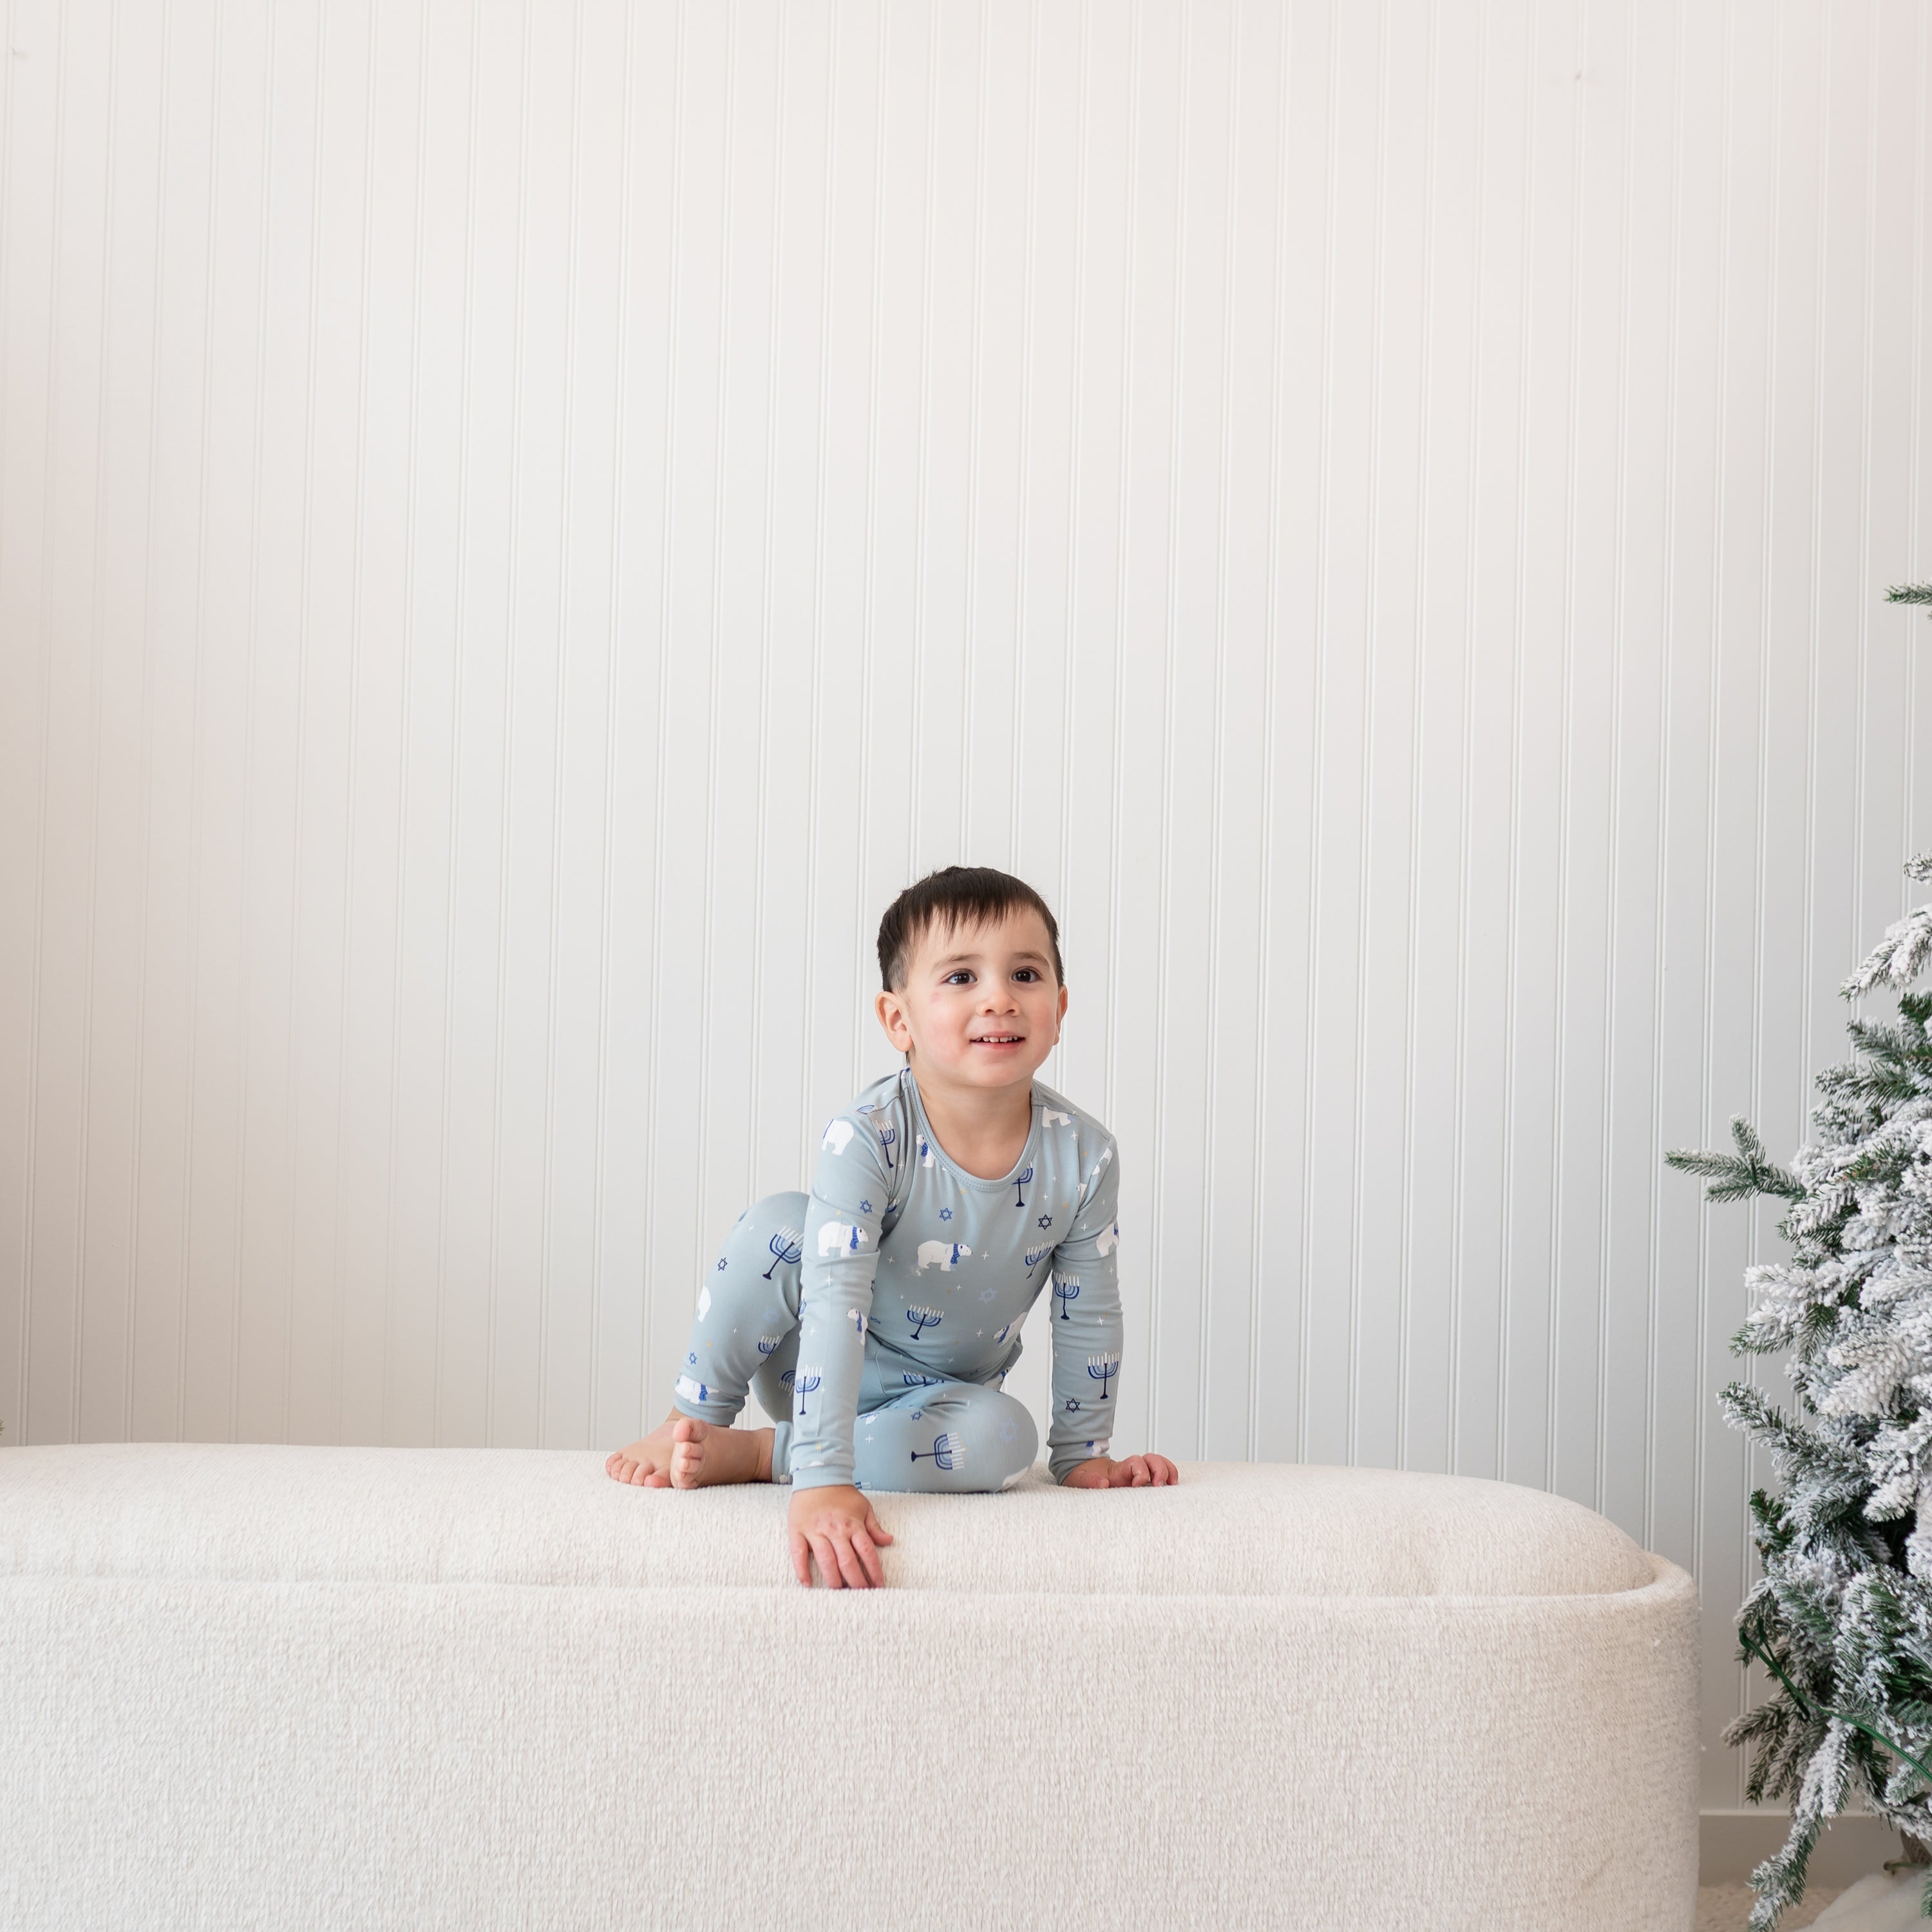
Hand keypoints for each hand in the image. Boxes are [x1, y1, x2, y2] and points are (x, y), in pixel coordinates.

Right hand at [787, 1484, 893, 1588]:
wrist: (817, 1474)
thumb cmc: (842, 1493)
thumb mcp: (863, 1506)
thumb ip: (874, 1527)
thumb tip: (889, 1540)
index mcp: (853, 1524)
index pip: (867, 1551)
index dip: (874, 1570)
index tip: (879, 1585)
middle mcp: (835, 1529)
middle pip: (847, 1560)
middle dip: (856, 1581)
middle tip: (861, 1594)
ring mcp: (815, 1530)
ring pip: (825, 1560)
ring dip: (833, 1579)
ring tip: (839, 1592)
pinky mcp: (798, 1530)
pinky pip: (798, 1553)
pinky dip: (802, 1569)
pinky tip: (807, 1584)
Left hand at [1061, 1452, 1178, 1488]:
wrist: (1084, 1476)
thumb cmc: (1084, 1478)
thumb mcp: (1080, 1479)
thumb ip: (1090, 1480)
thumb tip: (1103, 1483)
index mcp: (1118, 1469)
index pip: (1135, 1462)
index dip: (1140, 1471)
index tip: (1137, 1485)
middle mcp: (1131, 1469)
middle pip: (1151, 1459)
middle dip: (1159, 1469)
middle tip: (1158, 1485)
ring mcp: (1138, 1474)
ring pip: (1158, 1463)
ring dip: (1168, 1470)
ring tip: (1172, 1484)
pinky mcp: (1141, 1482)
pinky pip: (1159, 1473)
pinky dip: (1169, 1475)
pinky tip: (1172, 1485)